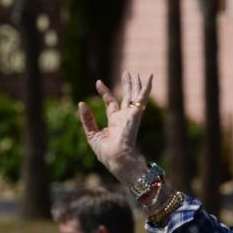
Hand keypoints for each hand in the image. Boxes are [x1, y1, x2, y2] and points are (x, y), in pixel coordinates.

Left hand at [78, 71, 152, 185]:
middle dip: (127, 85)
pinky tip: (150, 77)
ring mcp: (131, 116)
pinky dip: (146, 88)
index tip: (98, 82)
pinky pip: (142, 99)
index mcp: (115, 122)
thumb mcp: (92, 134)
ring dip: (136, 84)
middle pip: (127, 98)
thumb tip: (81, 103)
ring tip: (136, 73)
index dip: (105, 92)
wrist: (118, 160)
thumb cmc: (107, 153)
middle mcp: (124, 118)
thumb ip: (87, 119)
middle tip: (127, 73)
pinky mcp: (136, 115)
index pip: (110, 103)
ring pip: (135, 96)